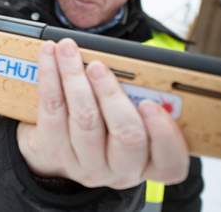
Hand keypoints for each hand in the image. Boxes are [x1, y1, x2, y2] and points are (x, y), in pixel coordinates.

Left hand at [17, 39, 188, 188]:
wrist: (56, 156)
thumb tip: (130, 65)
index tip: (151, 104)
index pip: (171, 161)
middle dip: (111, 94)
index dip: (164, 133)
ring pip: (85, 120)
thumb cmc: (105, 126)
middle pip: (127, 136)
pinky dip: (50, 76)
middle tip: (97, 66)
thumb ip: (140, 99)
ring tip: (68, 50)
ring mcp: (87, 166)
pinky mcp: (54, 154)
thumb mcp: (131, 119)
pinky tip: (49, 55)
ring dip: (74, 77)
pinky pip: (52, 111)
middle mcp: (122, 170)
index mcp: (151, 162)